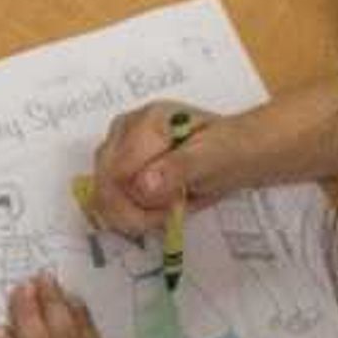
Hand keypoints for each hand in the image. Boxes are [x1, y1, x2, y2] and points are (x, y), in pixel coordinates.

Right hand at [84, 98, 234, 236]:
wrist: (235, 152)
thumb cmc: (227, 151)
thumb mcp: (212, 159)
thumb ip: (178, 169)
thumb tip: (144, 185)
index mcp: (146, 121)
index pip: (118, 172)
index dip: (138, 201)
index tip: (169, 211)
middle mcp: (124, 131)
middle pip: (104, 185)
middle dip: (134, 212)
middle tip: (169, 214)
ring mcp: (118, 149)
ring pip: (102, 197)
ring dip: (133, 216)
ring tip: (165, 210)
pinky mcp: (117, 168)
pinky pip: (107, 201)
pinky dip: (129, 215)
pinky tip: (152, 211)